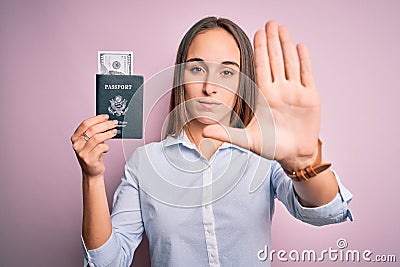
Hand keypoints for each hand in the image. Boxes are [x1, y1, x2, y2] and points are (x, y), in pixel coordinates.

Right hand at [71, 115, 117, 178]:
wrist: (92, 171)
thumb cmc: (93, 155)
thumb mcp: (91, 142)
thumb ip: (95, 132)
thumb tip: (106, 121)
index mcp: (75, 138)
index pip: (85, 124)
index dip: (97, 119)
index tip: (106, 117)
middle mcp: (76, 144)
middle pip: (92, 130)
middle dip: (105, 125)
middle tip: (114, 123)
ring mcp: (82, 152)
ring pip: (97, 138)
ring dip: (108, 134)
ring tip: (114, 132)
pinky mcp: (89, 159)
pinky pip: (101, 148)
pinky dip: (106, 146)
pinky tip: (106, 148)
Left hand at [203, 21, 319, 169]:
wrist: (294, 155)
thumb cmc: (271, 147)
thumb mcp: (248, 140)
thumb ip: (227, 134)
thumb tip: (204, 132)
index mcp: (264, 96)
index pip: (261, 68)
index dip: (260, 50)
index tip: (256, 34)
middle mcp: (279, 90)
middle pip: (276, 60)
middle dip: (272, 41)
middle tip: (270, 22)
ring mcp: (295, 92)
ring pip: (290, 63)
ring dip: (286, 46)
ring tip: (283, 29)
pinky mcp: (310, 97)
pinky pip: (307, 75)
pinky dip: (304, 60)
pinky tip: (300, 46)